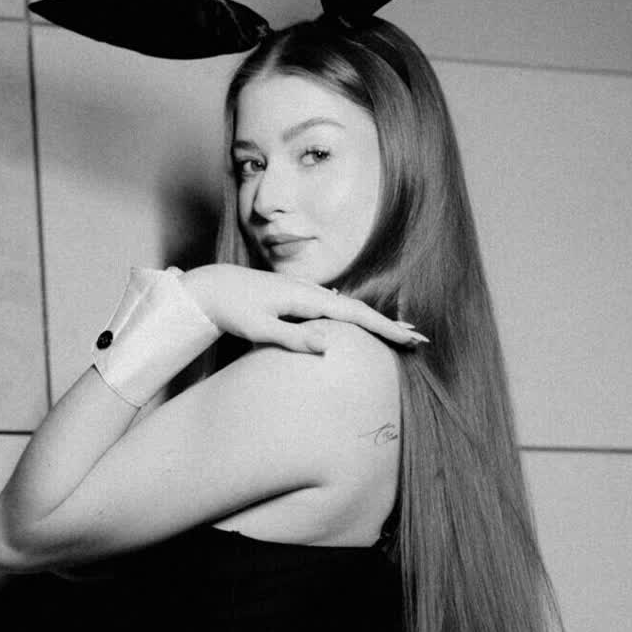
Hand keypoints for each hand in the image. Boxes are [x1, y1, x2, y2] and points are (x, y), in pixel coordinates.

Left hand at [181, 264, 427, 353]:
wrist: (211, 287)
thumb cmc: (233, 310)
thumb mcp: (259, 329)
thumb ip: (293, 338)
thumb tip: (329, 345)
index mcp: (306, 298)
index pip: (355, 315)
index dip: (385, 327)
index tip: (410, 338)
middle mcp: (311, 292)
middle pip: (359, 309)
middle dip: (389, 324)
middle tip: (419, 339)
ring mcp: (305, 294)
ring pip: (349, 308)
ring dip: (375, 321)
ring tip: (400, 332)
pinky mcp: (298, 298)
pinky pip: (336, 308)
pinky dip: (355, 317)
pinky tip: (363, 322)